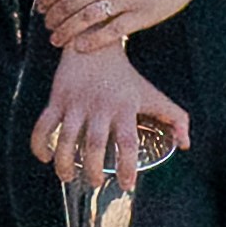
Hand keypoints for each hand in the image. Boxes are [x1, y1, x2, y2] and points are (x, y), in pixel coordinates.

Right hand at [33, 39, 193, 185]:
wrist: (94, 42)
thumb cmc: (126, 77)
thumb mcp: (152, 94)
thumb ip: (175, 117)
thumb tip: (186, 144)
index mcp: (124, 108)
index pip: (127, 141)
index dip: (127, 166)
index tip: (126, 184)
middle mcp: (99, 107)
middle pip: (93, 144)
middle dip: (92, 169)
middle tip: (95, 182)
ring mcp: (75, 103)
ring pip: (65, 138)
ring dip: (64, 162)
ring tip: (67, 176)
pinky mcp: (57, 98)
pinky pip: (43, 125)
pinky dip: (39, 144)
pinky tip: (44, 157)